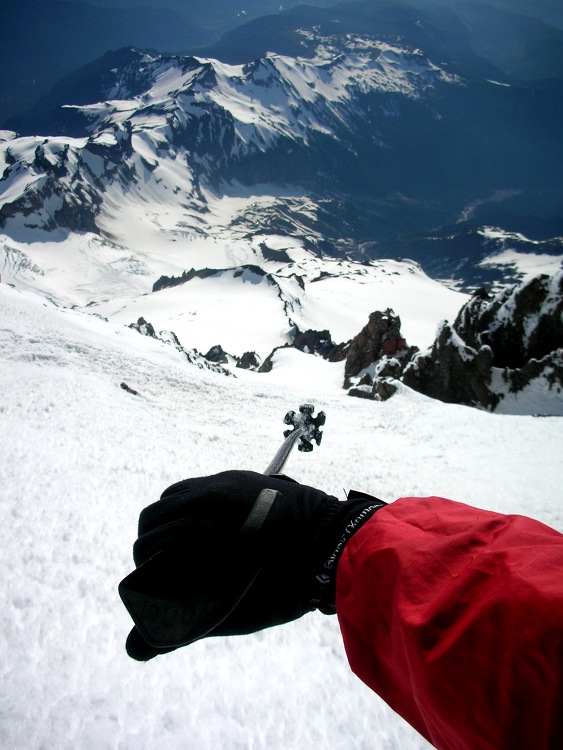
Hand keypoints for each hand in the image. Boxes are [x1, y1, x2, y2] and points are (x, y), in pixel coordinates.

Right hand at [119, 470, 383, 660]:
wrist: (334, 544)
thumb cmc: (287, 586)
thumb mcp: (235, 612)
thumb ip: (183, 627)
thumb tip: (135, 648)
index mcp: (199, 528)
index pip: (149, 544)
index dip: (145, 570)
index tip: (152, 588)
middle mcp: (206, 497)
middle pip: (153, 517)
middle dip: (151, 545)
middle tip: (164, 572)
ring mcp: (223, 483)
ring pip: (172, 497)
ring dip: (168, 521)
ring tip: (181, 547)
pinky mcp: (238, 477)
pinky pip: (198, 486)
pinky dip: (189, 505)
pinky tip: (204, 527)